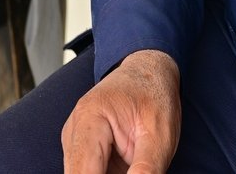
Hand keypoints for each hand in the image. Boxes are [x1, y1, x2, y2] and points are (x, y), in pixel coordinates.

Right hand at [62, 49, 180, 173]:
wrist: (147, 70)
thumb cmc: (154, 95)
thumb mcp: (161, 133)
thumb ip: (147, 170)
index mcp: (90, 119)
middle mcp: (74, 131)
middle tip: (133, 172)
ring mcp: (74, 142)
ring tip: (132, 166)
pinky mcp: (81, 152)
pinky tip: (126, 168)